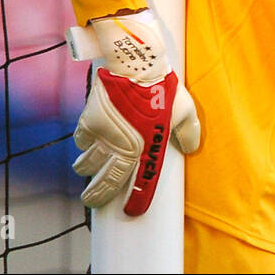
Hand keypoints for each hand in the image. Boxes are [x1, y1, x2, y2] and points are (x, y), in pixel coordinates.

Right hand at [67, 10, 200, 215]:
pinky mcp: (89, 121)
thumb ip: (189, 132)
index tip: (132, 211)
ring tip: (87, 171)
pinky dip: (84, 144)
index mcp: (147, 146)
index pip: (139, 181)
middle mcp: (123, 146)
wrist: (135, 64)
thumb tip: (190, 149)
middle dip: (97, 196)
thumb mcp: (185, 109)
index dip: (136, 198)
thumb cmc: (163, 86)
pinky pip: (83, 140)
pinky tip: (87, 144)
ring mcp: (103, 136)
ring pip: (89, 163)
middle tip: (92, 201)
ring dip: (87, 169)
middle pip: (105, 182)